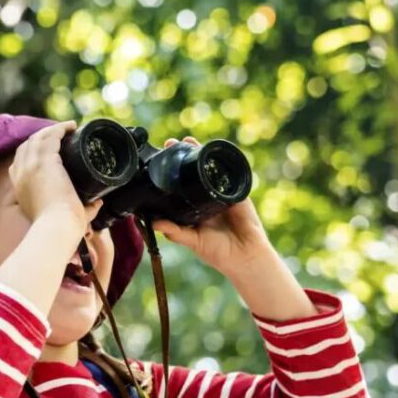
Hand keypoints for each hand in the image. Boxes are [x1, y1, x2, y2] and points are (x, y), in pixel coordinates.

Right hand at [10, 120, 102, 237]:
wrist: (57, 226)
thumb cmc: (62, 227)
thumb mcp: (65, 217)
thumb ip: (83, 209)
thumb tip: (97, 203)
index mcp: (20, 189)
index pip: (18, 164)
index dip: (31, 153)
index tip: (48, 151)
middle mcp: (21, 174)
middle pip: (26, 146)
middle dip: (41, 138)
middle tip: (61, 137)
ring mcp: (30, 165)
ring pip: (38, 138)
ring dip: (53, 130)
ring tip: (68, 128)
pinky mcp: (44, 160)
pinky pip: (51, 136)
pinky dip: (61, 128)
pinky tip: (71, 126)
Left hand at [149, 136, 273, 277]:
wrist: (245, 256)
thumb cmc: (218, 251)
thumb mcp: (192, 240)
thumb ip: (174, 231)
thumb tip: (152, 223)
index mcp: (192, 208)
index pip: (178, 185)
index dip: (169, 173)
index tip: (157, 161)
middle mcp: (204, 197)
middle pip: (192, 171)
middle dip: (183, 156)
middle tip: (171, 144)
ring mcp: (221, 192)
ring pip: (209, 168)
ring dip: (200, 153)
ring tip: (189, 141)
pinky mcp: (236, 191)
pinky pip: (229, 173)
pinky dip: (222, 161)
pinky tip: (213, 150)